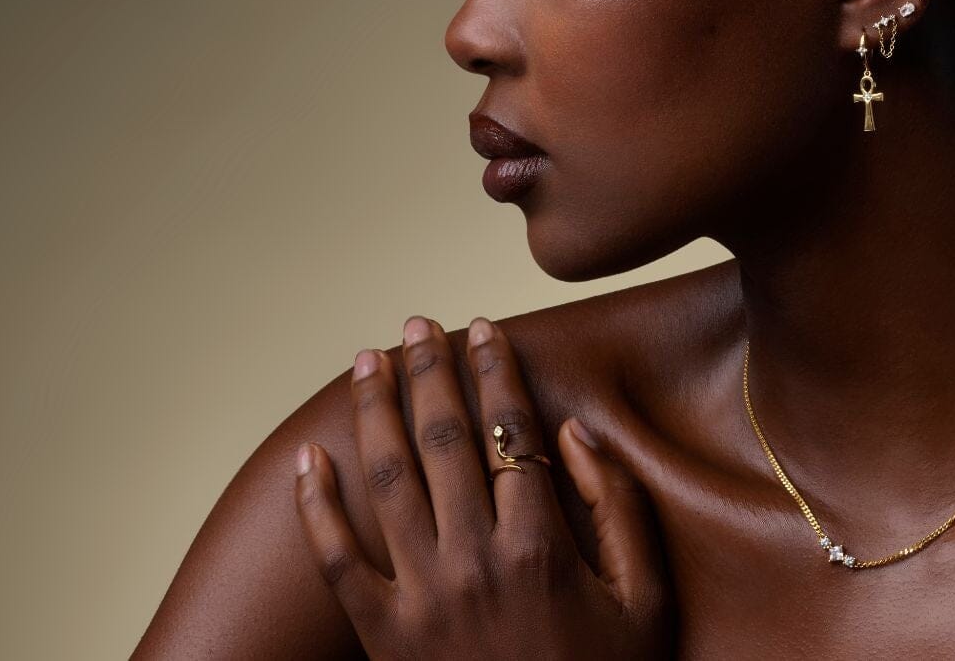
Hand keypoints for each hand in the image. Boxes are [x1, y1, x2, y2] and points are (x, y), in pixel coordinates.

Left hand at [292, 315, 673, 658]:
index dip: (496, 372)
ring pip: (386, 481)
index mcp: (541, 545)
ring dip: (373, 412)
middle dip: (430, 372)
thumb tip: (574, 433)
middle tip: (419, 324)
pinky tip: (308, 459)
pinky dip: (315, 507)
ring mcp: (420, 597)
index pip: (511, 431)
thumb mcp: (646, 601)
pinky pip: (335, 560)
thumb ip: (617, 509)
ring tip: (367, 361)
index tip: (484, 329)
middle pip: (444, 440)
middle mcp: (473, 559)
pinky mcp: (380, 634)